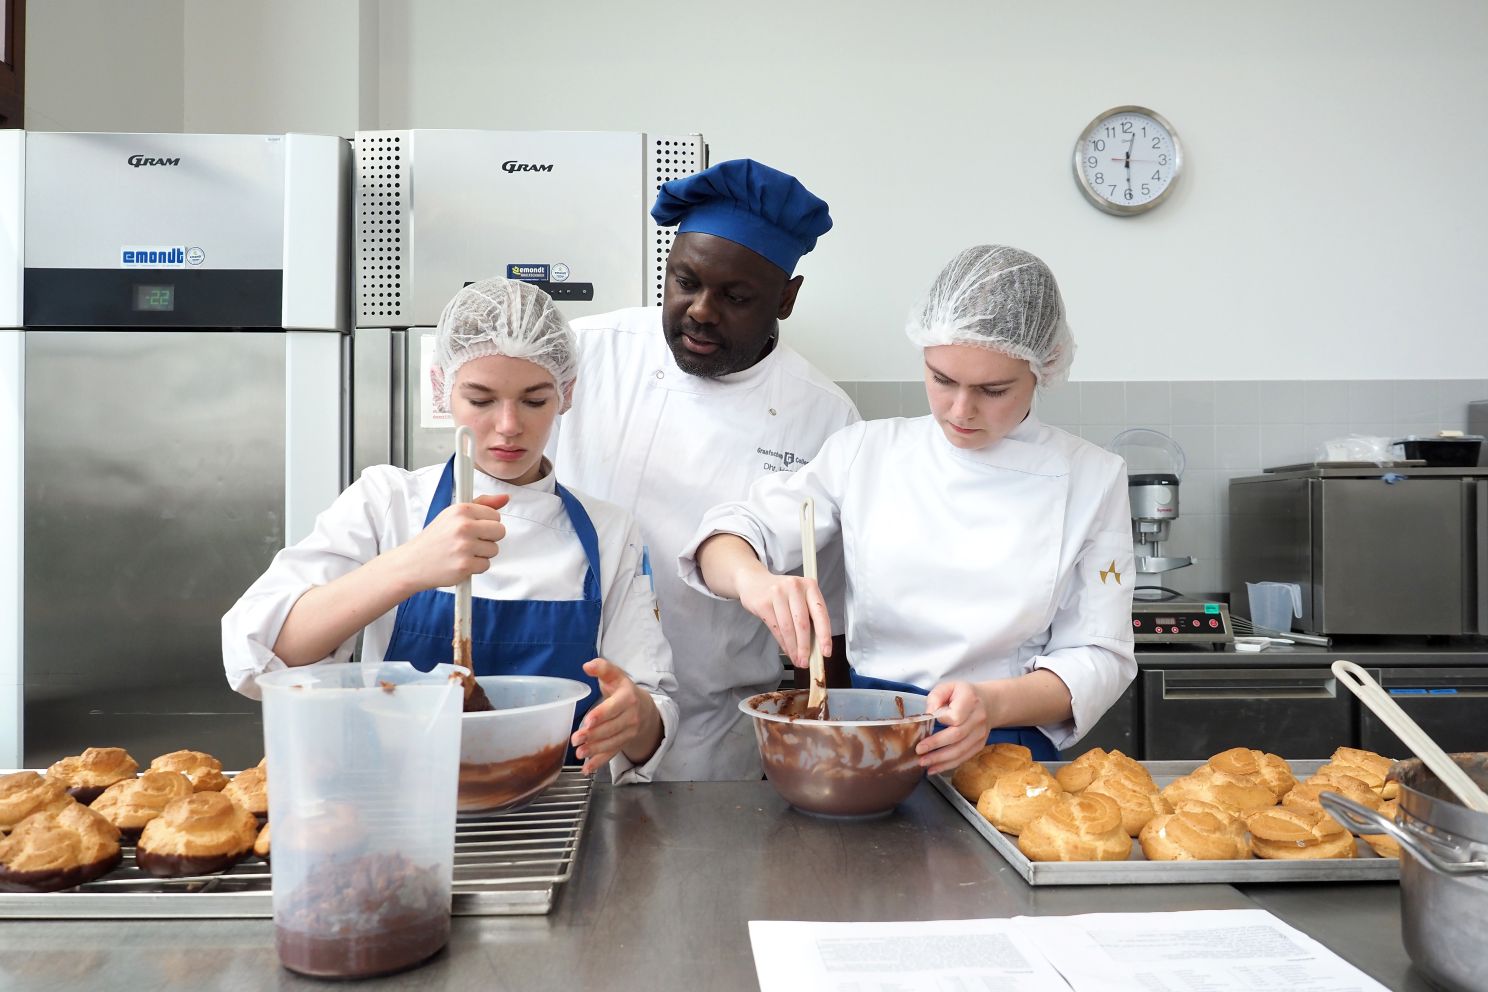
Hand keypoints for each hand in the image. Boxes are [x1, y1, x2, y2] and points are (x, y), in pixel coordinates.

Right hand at [389, 493, 508, 590]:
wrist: (412, 563)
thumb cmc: (434, 539)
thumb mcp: (453, 515)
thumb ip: (481, 505)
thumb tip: (505, 497)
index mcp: (461, 510)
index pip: (495, 515)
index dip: (486, 524)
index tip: (473, 528)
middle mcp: (463, 526)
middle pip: (500, 531)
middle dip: (489, 538)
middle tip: (471, 541)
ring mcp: (464, 546)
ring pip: (494, 550)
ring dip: (481, 554)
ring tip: (462, 552)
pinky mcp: (465, 566)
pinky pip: (486, 566)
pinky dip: (475, 567)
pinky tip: (460, 562)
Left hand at [571, 658, 659, 774]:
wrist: (645, 708)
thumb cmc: (623, 689)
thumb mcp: (615, 676)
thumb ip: (602, 668)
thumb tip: (587, 665)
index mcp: (628, 697)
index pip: (614, 708)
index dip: (601, 715)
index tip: (588, 721)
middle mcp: (631, 716)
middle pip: (611, 728)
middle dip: (593, 735)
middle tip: (576, 739)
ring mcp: (629, 732)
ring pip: (612, 742)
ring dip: (595, 749)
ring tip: (579, 753)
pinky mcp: (624, 743)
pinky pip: (613, 754)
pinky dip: (600, 763)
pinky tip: (587, 769)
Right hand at [734, 569, 831, 667]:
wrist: (755, 581)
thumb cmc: (782, 593)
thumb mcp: (799, 598)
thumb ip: (809, 617)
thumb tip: (816, 646)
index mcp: (810, 585)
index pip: (820, 613)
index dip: (824, 635)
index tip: (826, 651)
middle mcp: (794, 587)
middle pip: (802, 623)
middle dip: (805, 647)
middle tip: (806, 661)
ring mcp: (777, 593)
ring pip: (788, 628)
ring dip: (793, 648)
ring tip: (797, 659)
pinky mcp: (763, 603)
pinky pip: (775, 628)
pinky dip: (783, 643)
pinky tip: (787, 650)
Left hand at [915, 681, 995, 775]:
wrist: (988, 702)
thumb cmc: (962, 694)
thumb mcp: (948, 687)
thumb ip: (936, 697)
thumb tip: (928, 715)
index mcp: (970, 700)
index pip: (956, 716)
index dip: (942, 721)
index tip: (929, 721)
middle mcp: (978, 718)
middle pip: (957, 735)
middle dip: (936, 745)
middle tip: (919, 750)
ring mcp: (980, 733)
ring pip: (961, 750)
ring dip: (941, 759)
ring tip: (924, 763)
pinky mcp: (980, 745)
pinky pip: (964, 757)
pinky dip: (948, 765)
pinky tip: (934, 768)